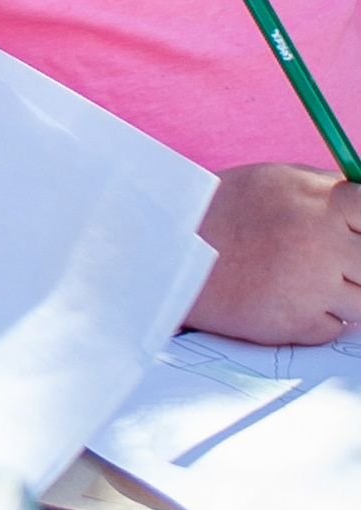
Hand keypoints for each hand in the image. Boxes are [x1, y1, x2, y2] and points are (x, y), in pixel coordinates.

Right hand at [187, 163, 360, 343]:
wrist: (168, 252)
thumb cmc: (225, 211)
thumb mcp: (279, 181)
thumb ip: (330, 193)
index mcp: (322, 202)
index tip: (355, 235)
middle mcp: (322, 244)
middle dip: (358, 264)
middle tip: (336, 263)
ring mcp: (311, 287)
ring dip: (346, 294)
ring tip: (310, 281)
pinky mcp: (296, 324)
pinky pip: (333, 327)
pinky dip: (319, 319)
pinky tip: (288, 301)